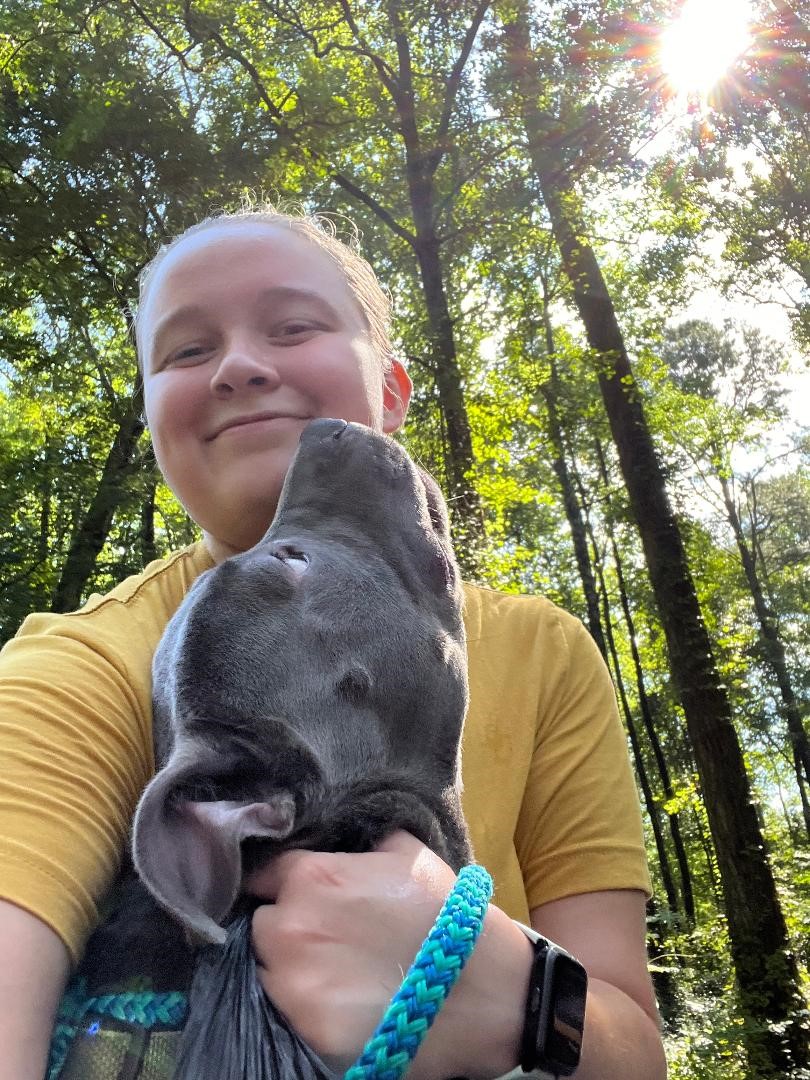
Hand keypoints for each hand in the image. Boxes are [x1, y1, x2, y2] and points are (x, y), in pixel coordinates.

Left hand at [247, 832, 531, 1078]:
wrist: (484, 988)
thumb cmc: (445, 911)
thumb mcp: (406, 852)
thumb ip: (360, 844)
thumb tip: (339, 839)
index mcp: (312, 876)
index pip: (264, 872)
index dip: (282, 880)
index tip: (298, 890)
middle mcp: (292, 925)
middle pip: (265, 921)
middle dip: (290, 923)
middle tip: (326, 933)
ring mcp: (294, 982)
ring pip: (270, 966)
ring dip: (292, 964)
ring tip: (334, 968)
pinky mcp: (307, 1028)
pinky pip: (288, 1009)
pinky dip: (306, 1003)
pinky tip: (339, 998)